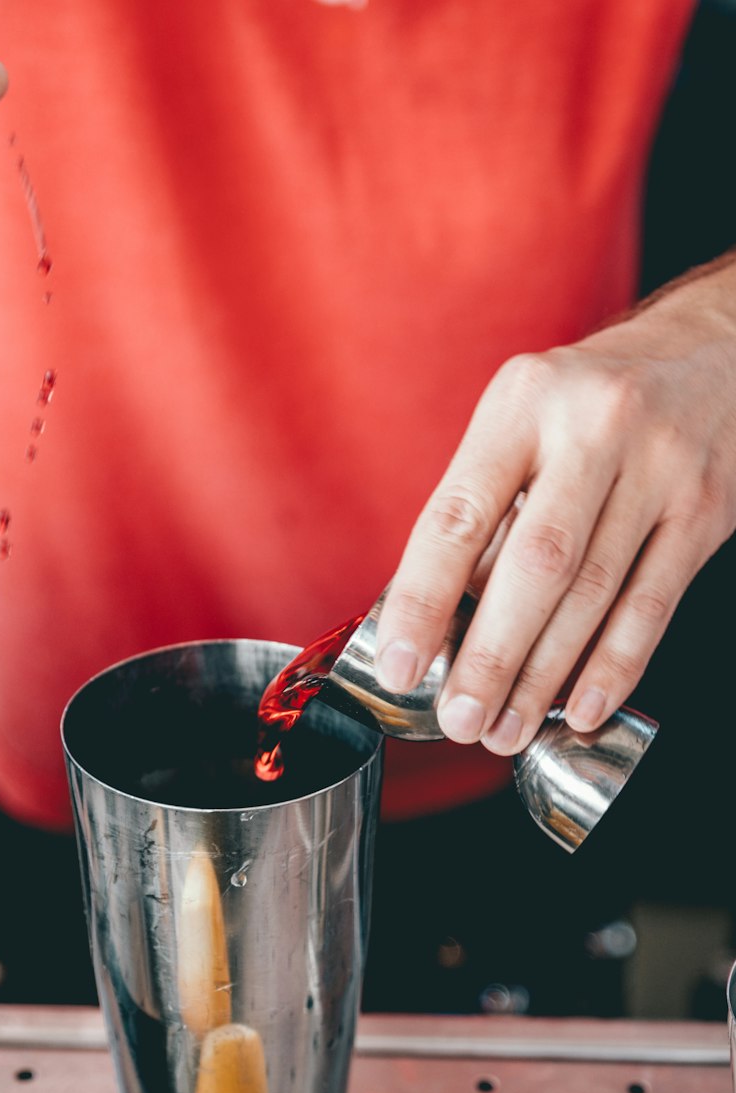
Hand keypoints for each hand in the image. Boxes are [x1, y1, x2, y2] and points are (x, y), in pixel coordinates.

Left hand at [375, 255, 735, 754]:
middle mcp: (593, 429)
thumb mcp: (521, 420)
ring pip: (593, 595)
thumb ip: (482, 507)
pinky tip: (579, 707)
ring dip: (544, 676)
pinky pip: (652, 603)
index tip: (402, 664)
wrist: (713, 349)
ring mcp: (659, 469)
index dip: (423, 599)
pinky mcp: (706, 509)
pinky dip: (613, 665)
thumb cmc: (589, 399)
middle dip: (490, 657)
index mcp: (522, 403)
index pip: (458, 516)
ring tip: (506, 728)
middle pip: (534, 566)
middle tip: (460, 720)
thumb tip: (434, 616)